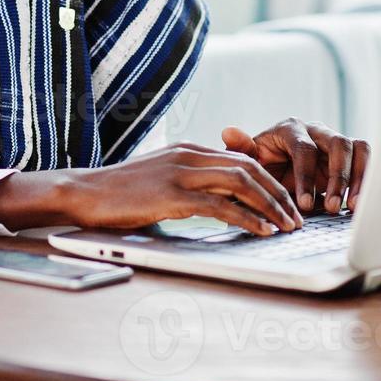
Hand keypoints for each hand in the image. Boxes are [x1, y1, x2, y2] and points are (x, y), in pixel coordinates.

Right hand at [0, 144, 301, 236]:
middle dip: (279, 192)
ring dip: (270, 205)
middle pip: (249, 166)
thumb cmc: (117, 192)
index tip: (286, 201)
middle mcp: (187, 155)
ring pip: (241, 181)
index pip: (241, 157)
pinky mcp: (171, 195)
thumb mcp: (159, 178)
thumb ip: (187, 181)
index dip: (270, 179)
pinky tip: (260, 231)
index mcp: (187, 149)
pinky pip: (219, 205)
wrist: (83, 192)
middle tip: (296, 216)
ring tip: (287, 225)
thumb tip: (215, 200)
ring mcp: (179, 172)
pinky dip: (246, 218)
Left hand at [222, 119, 370, 214]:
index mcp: (291, 129)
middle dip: (337, 177)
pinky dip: (368, 180)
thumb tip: (228, 132)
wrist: (277, 169)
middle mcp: (317, 131)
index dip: (306, 176)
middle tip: (331, 206)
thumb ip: (241, 150)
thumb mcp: (249, 160)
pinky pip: (367, 161)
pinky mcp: (352, 155)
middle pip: (337, 144)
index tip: (304, 204)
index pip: (303, 148)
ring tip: (351, 207)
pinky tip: (360, 205)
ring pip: (358, 149)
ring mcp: (336, 141)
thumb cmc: (264, 164)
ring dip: (357, 178)